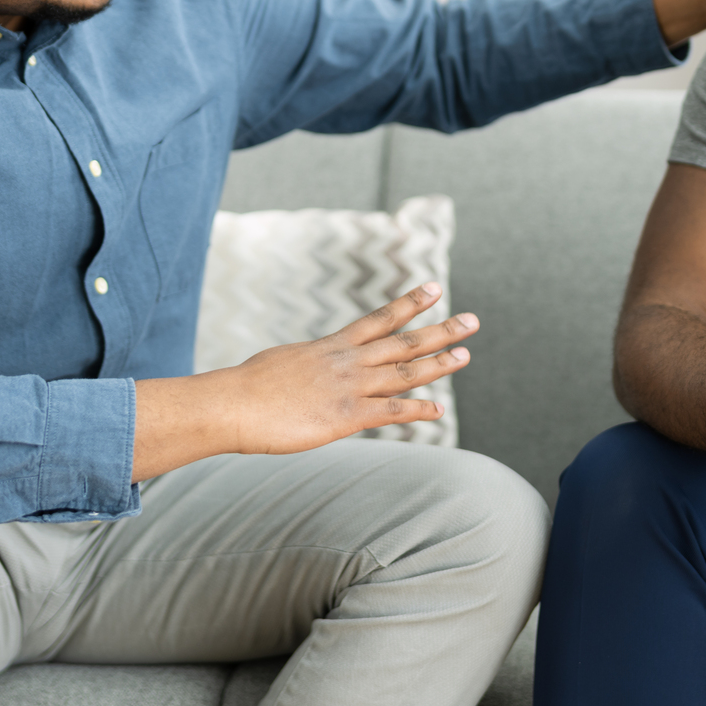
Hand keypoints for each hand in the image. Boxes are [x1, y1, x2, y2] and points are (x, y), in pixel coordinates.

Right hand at [214, 282, 474, 453]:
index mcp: (331, 347)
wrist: (233, 403)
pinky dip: (416, 410)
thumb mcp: (282, 364)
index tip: (432, 288)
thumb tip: (308, 365)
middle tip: (472, 320)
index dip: (408, 304)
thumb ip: (306, 365)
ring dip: (437, 364)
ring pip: (403, 371)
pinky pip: (389, 412)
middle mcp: (347, 361)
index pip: (378, 320)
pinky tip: (438, 411)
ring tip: (466, 354)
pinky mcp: (345, 416)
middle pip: (403, 342)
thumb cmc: (247, 387)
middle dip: (440, 331)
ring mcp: (349, 387)